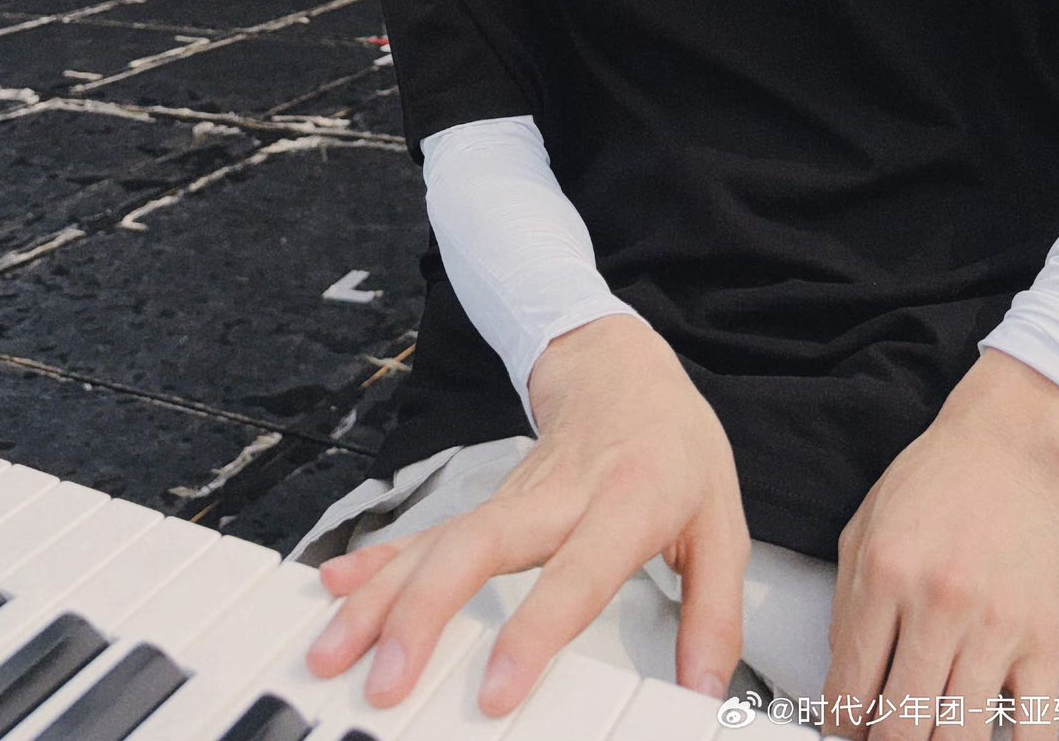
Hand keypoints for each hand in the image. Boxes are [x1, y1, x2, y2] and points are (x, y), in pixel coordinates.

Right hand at [305, 314, 750, 716]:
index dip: (534, 630)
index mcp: (625, 501)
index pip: (575, 572)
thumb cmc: (674, 445)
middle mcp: (558, 495)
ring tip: (335, 649)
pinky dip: (379, 561)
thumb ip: (716, 614)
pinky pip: (427, 532)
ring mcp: (512, 495)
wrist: (621, 364)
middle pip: (480, 548)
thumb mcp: (723, 522)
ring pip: (439, 542)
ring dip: (381, 596)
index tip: (495, 691)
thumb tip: (705, 694)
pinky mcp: (485, 500)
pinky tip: (338, 588)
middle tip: (387, 680)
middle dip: (423, 614)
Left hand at [822, 353, 1058, 740]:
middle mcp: (937, 603)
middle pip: (902, 725)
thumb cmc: (938, 480)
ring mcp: (993, 626)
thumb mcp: (865, 527)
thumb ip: (847, 604)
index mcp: (885, 574)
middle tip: (881, 737)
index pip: (851, 686)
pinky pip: (1032, 728)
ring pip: (958, 736)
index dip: (840, 728)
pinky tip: (984, 735)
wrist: (1010, 449)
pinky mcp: (1042, 641)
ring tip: (925, 733)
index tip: (843, 733)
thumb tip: (842, 674)